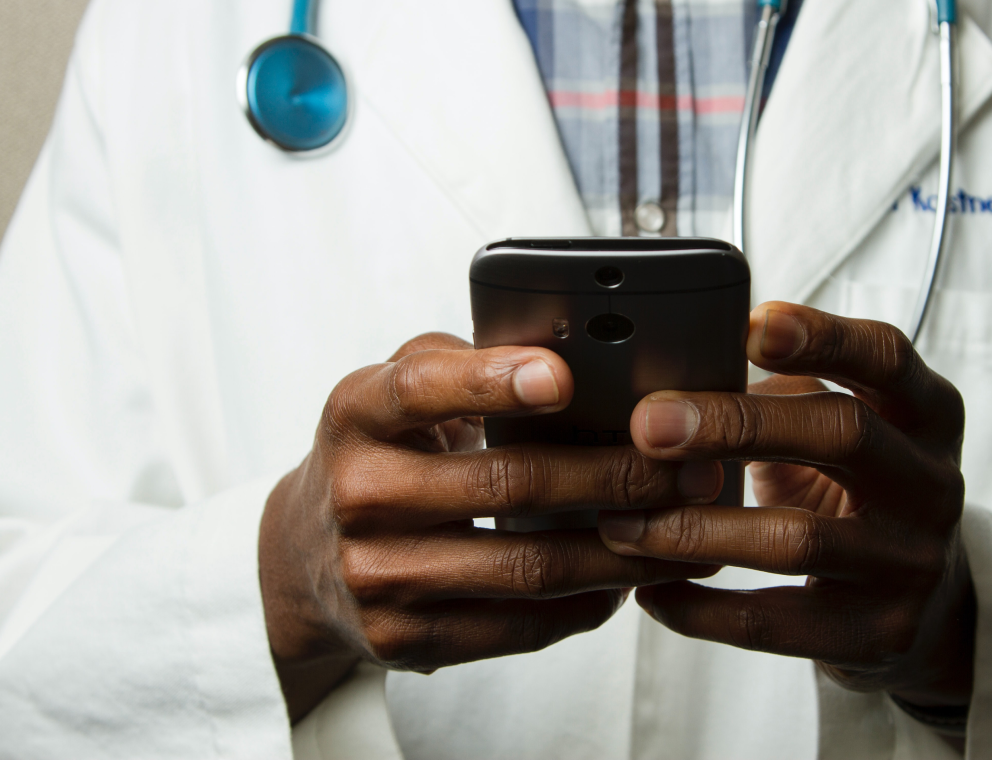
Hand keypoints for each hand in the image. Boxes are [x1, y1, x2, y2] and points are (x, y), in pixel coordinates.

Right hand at [259, 334, 719, 721]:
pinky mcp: (403, 639)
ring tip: (685, 528)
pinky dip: (585, 603)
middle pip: (507, 484)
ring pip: (527, 567)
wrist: (301, 558)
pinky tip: (629, 578)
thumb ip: (464, 363)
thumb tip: (572, 352)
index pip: (421, 389)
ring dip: (623, 549)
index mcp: (357, 414)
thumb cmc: (377, 454)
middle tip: (689, 466)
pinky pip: (517, 626)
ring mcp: (379, 575)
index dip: (492, 381)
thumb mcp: (393, 391)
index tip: (563, 376)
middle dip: (614, 475)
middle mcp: (360, 495)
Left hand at [596, 303, 973, 706]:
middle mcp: (932, 483)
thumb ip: (783, 393)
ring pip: (798, 539)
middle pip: (843, 432)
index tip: (749, 326)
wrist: (926, 604)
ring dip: (695, 527)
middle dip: (736, 423)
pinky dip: (701, 608)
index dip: (822, 336)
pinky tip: (651, 590)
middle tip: (649, 425)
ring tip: (623, 520)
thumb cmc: (856, 489)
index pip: (886, 357)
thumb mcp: (843, 427)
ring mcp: (912, 563)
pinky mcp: (880, 633)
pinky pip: (774, 623)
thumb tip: (671, 378)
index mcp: (926, 413)